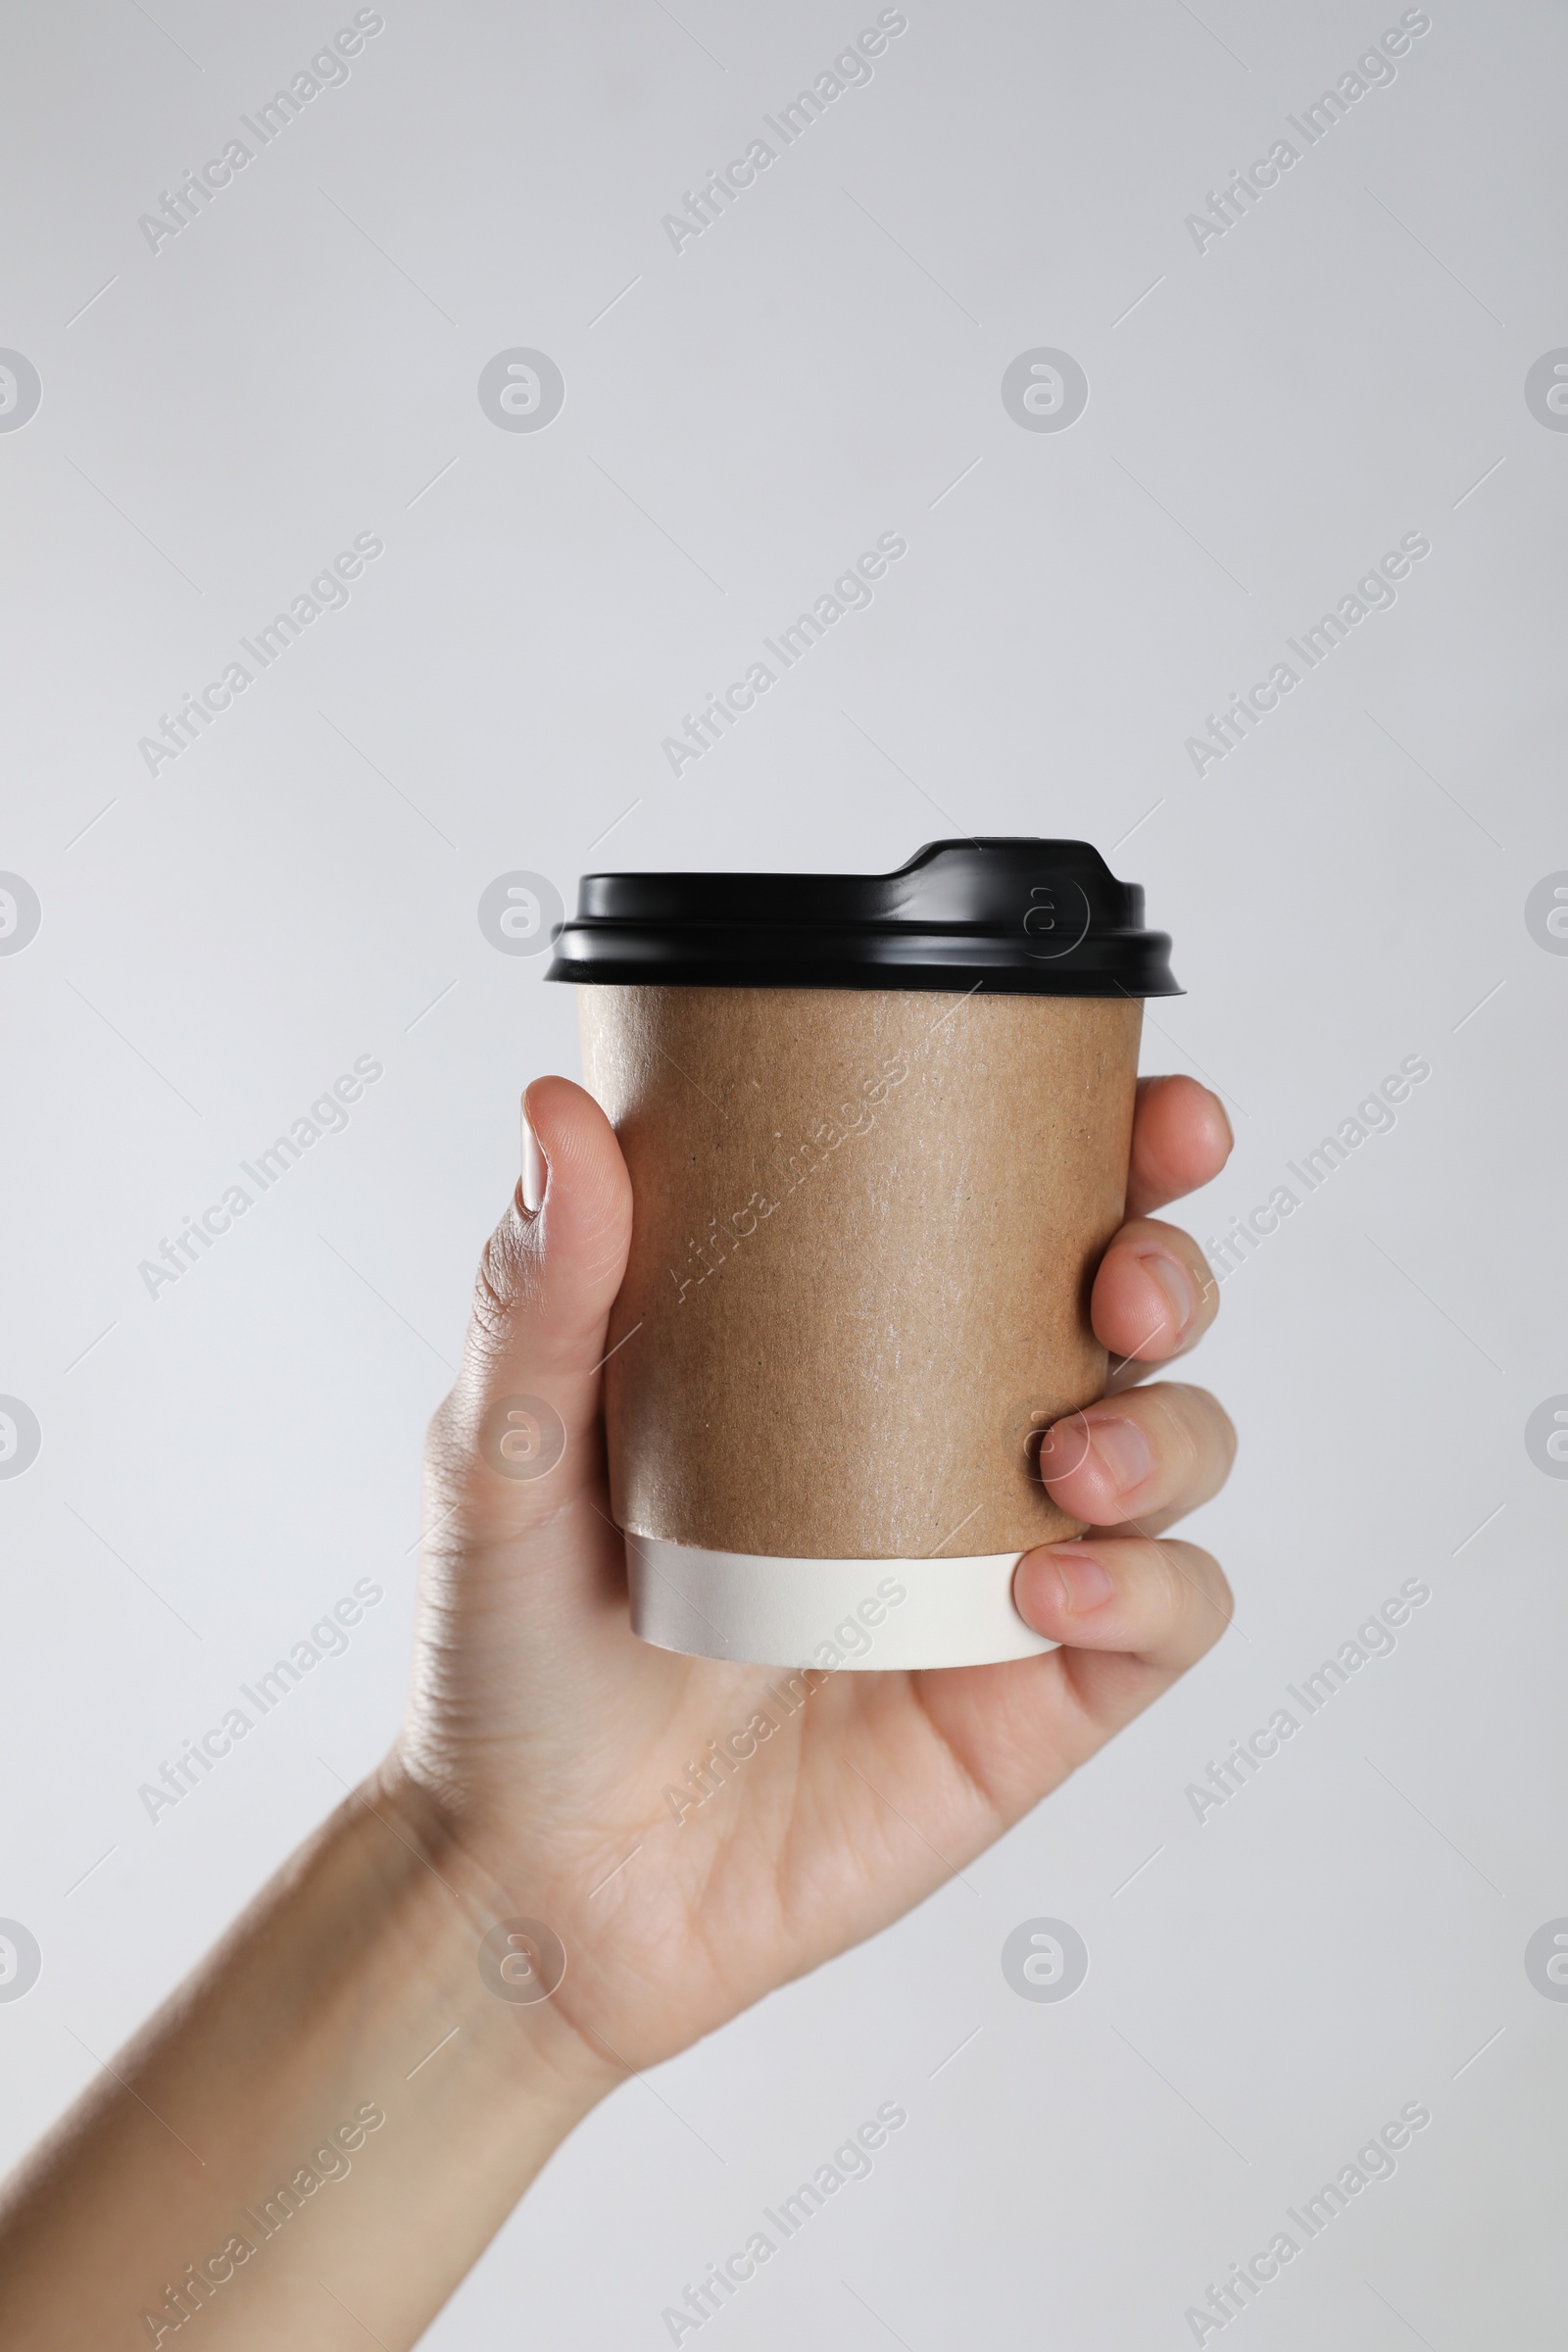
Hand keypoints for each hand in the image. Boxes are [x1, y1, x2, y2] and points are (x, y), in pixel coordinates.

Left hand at [385, 1071, 1235, 2082]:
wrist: (532, 1880)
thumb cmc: (513, 1650)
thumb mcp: (508, 1450)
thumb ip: (538, 1293)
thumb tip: (557, 1110)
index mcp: (846, 1343)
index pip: (1010, 1206)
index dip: (1111, 1141)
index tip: (1147, 1105)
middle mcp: (950, 1439)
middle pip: (1131, 1312)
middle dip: (1167, 1263)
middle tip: (1118, 1280)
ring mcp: (1000, 1568)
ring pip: (1176, 1450)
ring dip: (1168, 1429)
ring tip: (1066, 1460)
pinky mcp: (1033, 1697)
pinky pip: (1164, 1618)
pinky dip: (1146, 1587)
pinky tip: (1044, 1591)